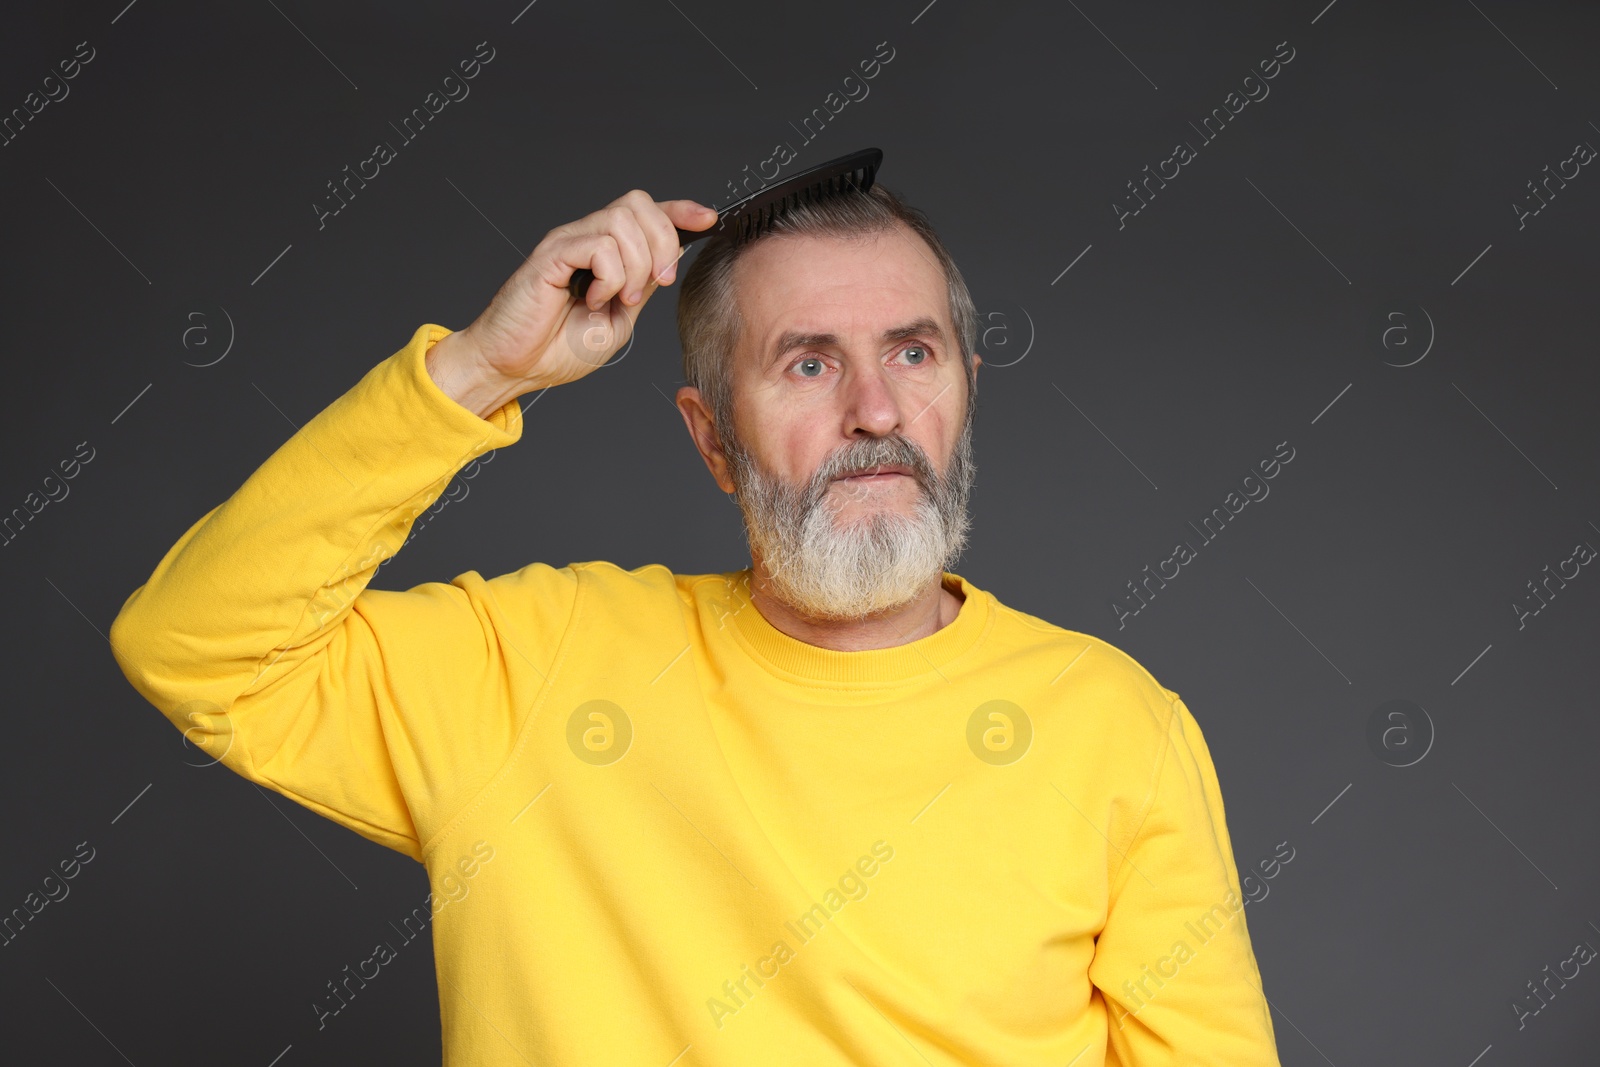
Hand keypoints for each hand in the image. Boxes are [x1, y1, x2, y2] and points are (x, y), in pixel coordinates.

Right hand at [433, 191, 717, 400]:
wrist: (514, 366)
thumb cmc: (556, 348)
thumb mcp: (619, 319)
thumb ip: (641, 287)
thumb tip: (669, 258)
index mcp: (606, 253)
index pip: (648, 213)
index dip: (680, 211)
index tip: (709, 219)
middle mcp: (588, 239)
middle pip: (640, 205)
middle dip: (661, 244)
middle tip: (656, 284)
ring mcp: (568, 243)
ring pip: (622, 222)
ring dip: (634, 267)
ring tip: (616, 299)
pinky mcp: (551, 254)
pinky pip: (598, 245)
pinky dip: (609, 276)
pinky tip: (594, 298)